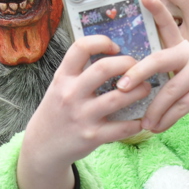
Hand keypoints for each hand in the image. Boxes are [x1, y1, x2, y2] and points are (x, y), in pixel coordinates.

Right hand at [16, 35, 151, 188]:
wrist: (43, 146)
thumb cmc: (57, 110)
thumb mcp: (60, 86)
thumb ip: (79, 72)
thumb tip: (114, 55)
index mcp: (63, 77)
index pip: (81, 47)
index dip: (102, 42)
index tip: (115, 48)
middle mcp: (71, 94)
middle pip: (104, 68)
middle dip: (128, 64)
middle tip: (138, 67)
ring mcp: (82, 116)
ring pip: (119, 97)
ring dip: (140, 90)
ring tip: (146, 88)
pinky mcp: (92, 136)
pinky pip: (123, 128)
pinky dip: (137, 123)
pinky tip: (141, 119)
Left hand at [116, 0, 188, 133]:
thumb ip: (172, 76)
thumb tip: (139, 92)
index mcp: (186, 48)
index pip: (169, 26)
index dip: (157, 10)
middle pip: (160, 60)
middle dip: (138, 73)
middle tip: (120, 87)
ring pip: (169, 91)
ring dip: (154, 111)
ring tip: (144, 123)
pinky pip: (182, 106)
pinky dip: (167, 119)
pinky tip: (158, 127)